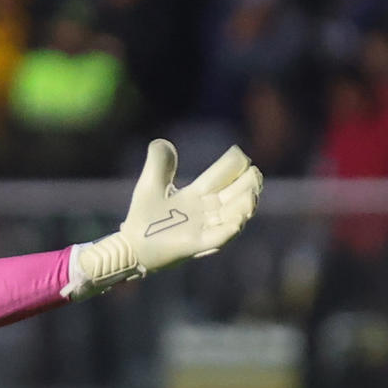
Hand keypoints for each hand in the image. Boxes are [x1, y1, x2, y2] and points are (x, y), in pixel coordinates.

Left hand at [66, 140, 263, 297]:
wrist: (131, 245)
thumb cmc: (143, 216)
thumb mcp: (150, 184)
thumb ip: (159, 163)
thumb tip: (164, 142)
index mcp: (195, 196)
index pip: (219, 179)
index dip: (231, 168)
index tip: (242, 156)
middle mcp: (204, 212)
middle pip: (231, 197)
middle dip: (245, 186)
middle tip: (256, 173)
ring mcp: (202, 229)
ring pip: (230, 217)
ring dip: (243, 207)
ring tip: (252, 194)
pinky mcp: (194, 245)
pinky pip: (216, 238)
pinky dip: (228, 231)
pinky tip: (237, 221)